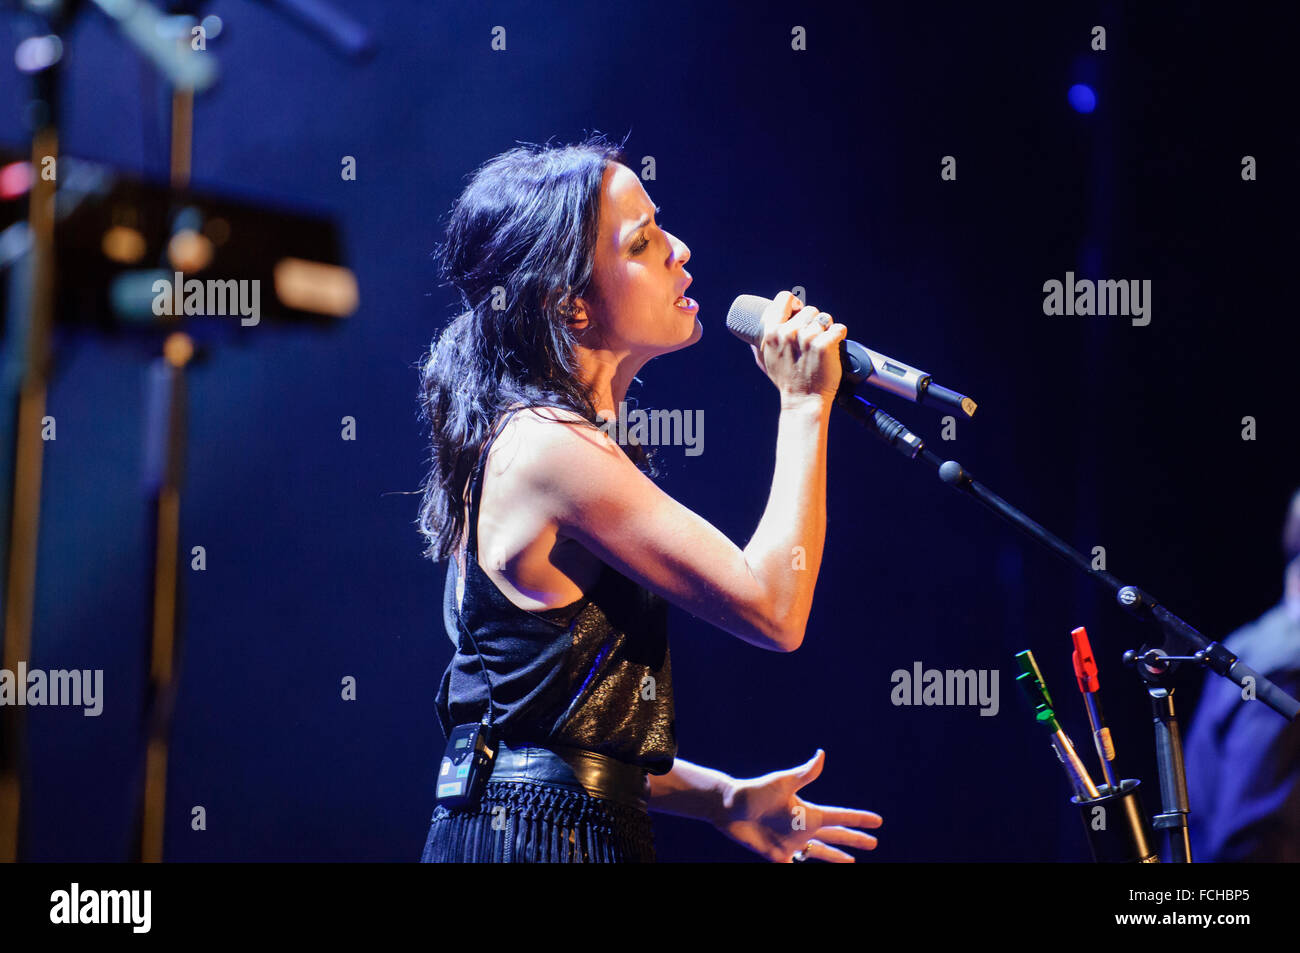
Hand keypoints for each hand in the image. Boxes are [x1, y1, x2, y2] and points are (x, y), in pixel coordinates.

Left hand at [714, 749, 881, 861]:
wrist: (727, 807)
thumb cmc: (754, 792)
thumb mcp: (782, 783)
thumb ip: (804, 774)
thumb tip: (821, 754)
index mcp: (808, 812)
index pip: (840, 817)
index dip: (859, 819)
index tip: (878, 821)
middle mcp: (802, 828)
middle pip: (835, 837)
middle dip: (854, 840)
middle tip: (873, 843)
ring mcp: (790, 843)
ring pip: (819, 854)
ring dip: (836, 858)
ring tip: (851, 863)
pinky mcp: (776, 856)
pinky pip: (793, 868)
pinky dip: (802, 871)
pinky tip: (812, 873)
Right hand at [749, 291, 848, 401]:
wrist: (803, 400)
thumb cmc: (786, 381)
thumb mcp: (765, 360)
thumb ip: (759, 345)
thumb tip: (752, 335)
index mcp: (772, 332)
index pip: (784, 298)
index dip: (794, 302)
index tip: (799, 310)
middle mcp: (788, 332)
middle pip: (810, 309)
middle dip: (814, 321)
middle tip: (812, 339)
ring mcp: (807, 338)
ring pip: (825, 317)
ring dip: (827, 328)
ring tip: (822, 344)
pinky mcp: (824, 345)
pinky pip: (838, 328)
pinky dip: (839, 335)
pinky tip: (834, 346)